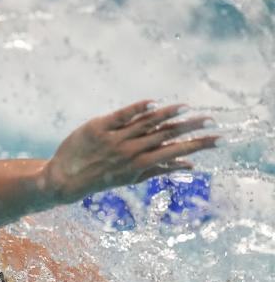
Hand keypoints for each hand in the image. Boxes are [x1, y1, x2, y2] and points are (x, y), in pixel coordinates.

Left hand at [42, 101, 218, 202]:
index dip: (198, 145)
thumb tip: (188, 166)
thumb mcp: (131, 178)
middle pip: (165, 135)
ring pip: (146, 123)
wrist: (64, 178)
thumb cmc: (101, 178)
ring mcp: (114, 138)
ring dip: (169, 114)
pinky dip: (137, 109)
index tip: (217, 139)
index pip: (175, 152)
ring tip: (187, 108)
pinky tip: (153, 102)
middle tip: (211, 120)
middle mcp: (130, 151)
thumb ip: (159, 170)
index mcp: (140, 164)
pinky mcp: (98, 127)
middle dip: (190, 128)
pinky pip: (121, 115)